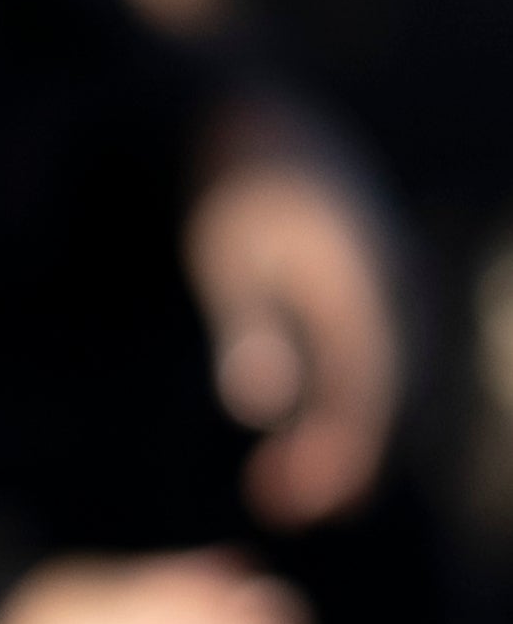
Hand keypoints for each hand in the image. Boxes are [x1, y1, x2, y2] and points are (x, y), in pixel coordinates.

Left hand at [188, 138, 400, 529]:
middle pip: (395, 385)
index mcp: (364, 272)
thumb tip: (262, 404)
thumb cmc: (229, 186)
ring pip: (396, 374)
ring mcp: (398, 274)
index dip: (350, 445)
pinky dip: (355, 402)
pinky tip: (307, 439)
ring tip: (288, 490)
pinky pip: (386, 354)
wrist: (256, 115)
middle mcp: (397, 275)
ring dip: (354, 434)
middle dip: (353, 453)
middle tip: (291, 507)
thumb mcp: (226, 252)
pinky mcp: (385, 280)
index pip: (373, 379)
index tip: (311, 498)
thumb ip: (248, 325)